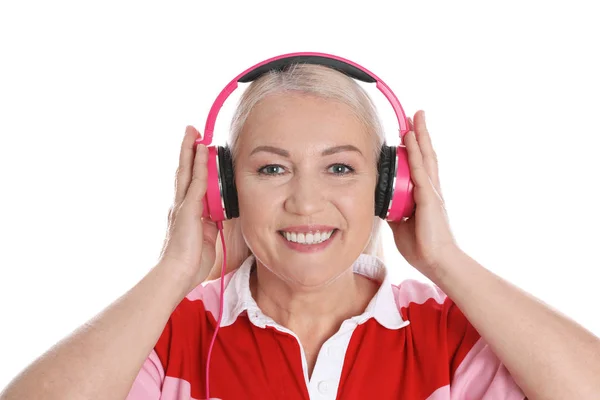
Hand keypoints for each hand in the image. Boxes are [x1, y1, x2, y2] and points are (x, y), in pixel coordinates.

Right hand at [158, 126, 218, 292]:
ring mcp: (182, 205)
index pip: (188, 183)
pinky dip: (200, 165)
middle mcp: (180, 204)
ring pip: (187, 171)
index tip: (196, 149)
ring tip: (193, 132)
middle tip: (191, 131)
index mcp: (184, 212)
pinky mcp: (188, 209)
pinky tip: (202, 151)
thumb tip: (219, 215)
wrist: (176, 274)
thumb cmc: (189, 263)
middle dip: (187, 150)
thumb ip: (210, 224)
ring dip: (190, 150)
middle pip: (183, 171)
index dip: (192, 165)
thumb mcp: (205, 238)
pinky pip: (196, 181)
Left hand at [387, 110, 458, 276]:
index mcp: (425, 195)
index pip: (420, 165)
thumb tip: (383, 202)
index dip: (415, 147)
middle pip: (426, 155)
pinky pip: (420, 171)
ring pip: (425, 158)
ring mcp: (431, 192)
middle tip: (416, 115)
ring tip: (416, 118)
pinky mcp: (429, 199)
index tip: (408, 131)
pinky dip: (415, 154)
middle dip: (420, 134)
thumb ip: (394, 210)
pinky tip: (410, 140)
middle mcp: (430, 189)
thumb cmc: (422, 247)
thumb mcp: (400, 225)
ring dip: (419, 136)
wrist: (437, 262)